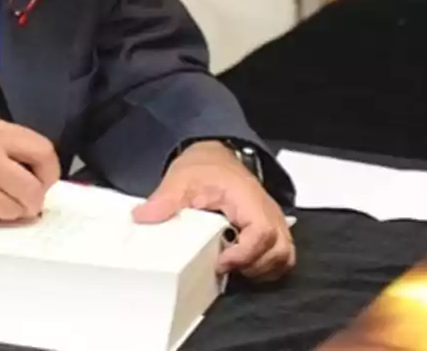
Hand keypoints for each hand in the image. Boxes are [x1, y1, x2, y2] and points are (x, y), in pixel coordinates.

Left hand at [132, 141, 294, 281]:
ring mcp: (274, 220)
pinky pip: (282, 255)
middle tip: (223, 267)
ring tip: (233, 268)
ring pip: (284, 256)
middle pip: (278, 250)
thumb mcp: (180, 178)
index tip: (220, 262)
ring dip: (261, 269)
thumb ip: (164, 200)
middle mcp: (268, 210)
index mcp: (247, 198)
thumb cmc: (203, 167)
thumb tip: (142, 218)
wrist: (216, 156)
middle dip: (252, 267)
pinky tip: (243, 265)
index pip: (262, 232)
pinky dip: (267, 266)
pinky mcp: (272, 228)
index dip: (244, 254)